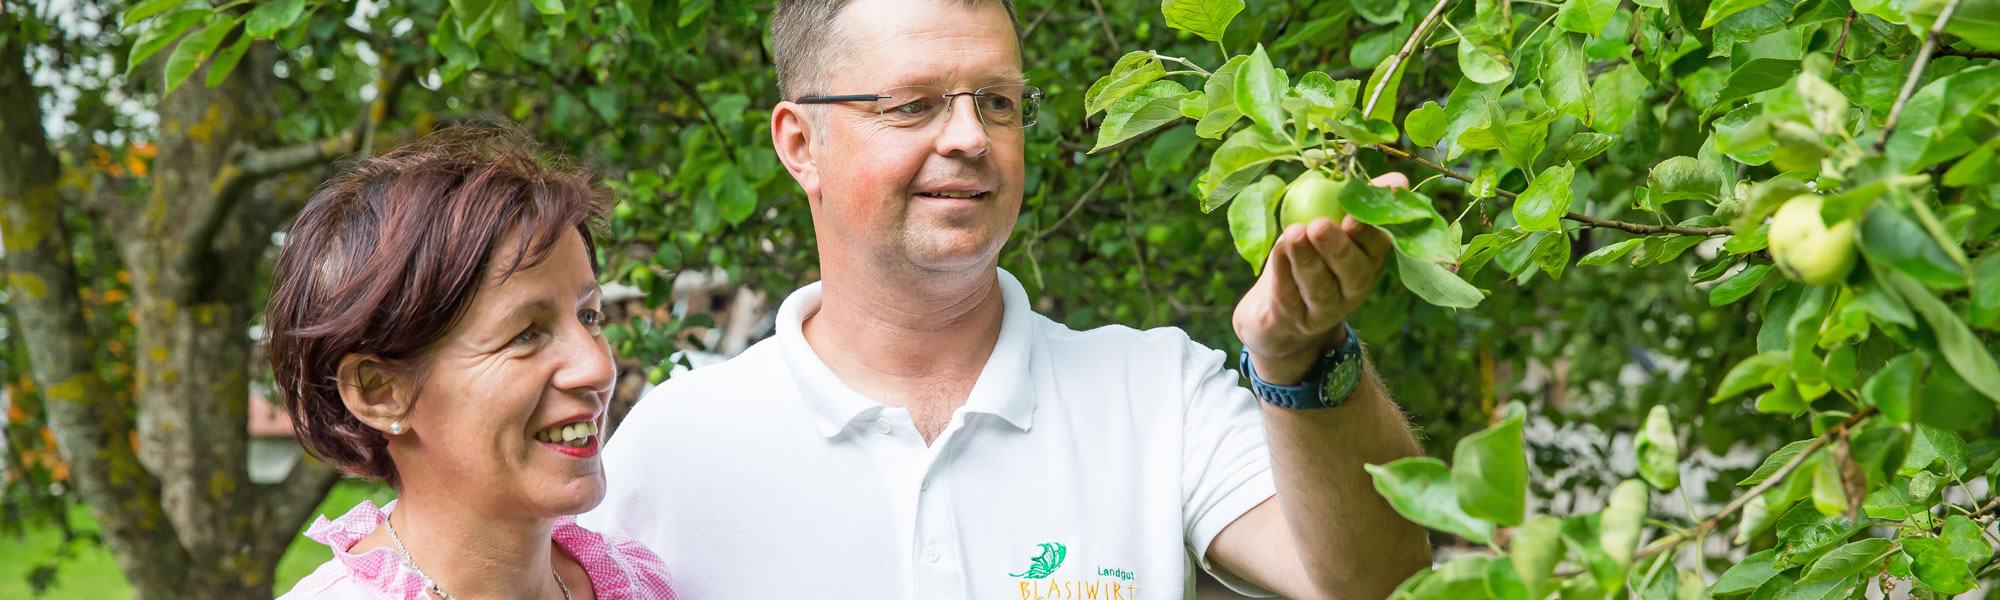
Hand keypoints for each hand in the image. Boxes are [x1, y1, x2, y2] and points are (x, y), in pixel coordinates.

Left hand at [1231, 172, 1405, 384]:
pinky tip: (1278, 250)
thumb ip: (1356, 203)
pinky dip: (1283, 271)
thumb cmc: (1312, 260)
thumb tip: (1398, 180)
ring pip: (1319, 287)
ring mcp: (1323, 310)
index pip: (1377, 247)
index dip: (1371, 230)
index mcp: (1368, 262)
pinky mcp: (1292, 321)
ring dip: (1307, 260)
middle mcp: (1352, 290)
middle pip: (1352, 272)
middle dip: (1338, 248)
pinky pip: (1288, 296)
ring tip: (1294, 233)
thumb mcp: (1335, 230)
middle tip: (1320, 224)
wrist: (1279, 319)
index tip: (1358, 212)